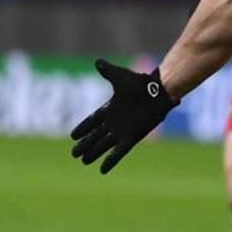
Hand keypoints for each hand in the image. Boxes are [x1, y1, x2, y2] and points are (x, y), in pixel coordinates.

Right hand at [70, 59, 177, 173]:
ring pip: (104, 145)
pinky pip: (119, 152)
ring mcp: (123, 130)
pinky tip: (102, 170)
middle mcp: (116, 121)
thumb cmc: (142, 83)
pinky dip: (110, 161)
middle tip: (73, 153)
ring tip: (83, 161)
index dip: (83, 128)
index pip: (93, 120)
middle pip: (96, 135)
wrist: (159, 91)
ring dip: (94, 153)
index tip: (72, 135)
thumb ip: (108, 71)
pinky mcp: (132, 137)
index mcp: (112, 108)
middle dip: (85, 144)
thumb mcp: (120, 77)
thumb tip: (97, 61)